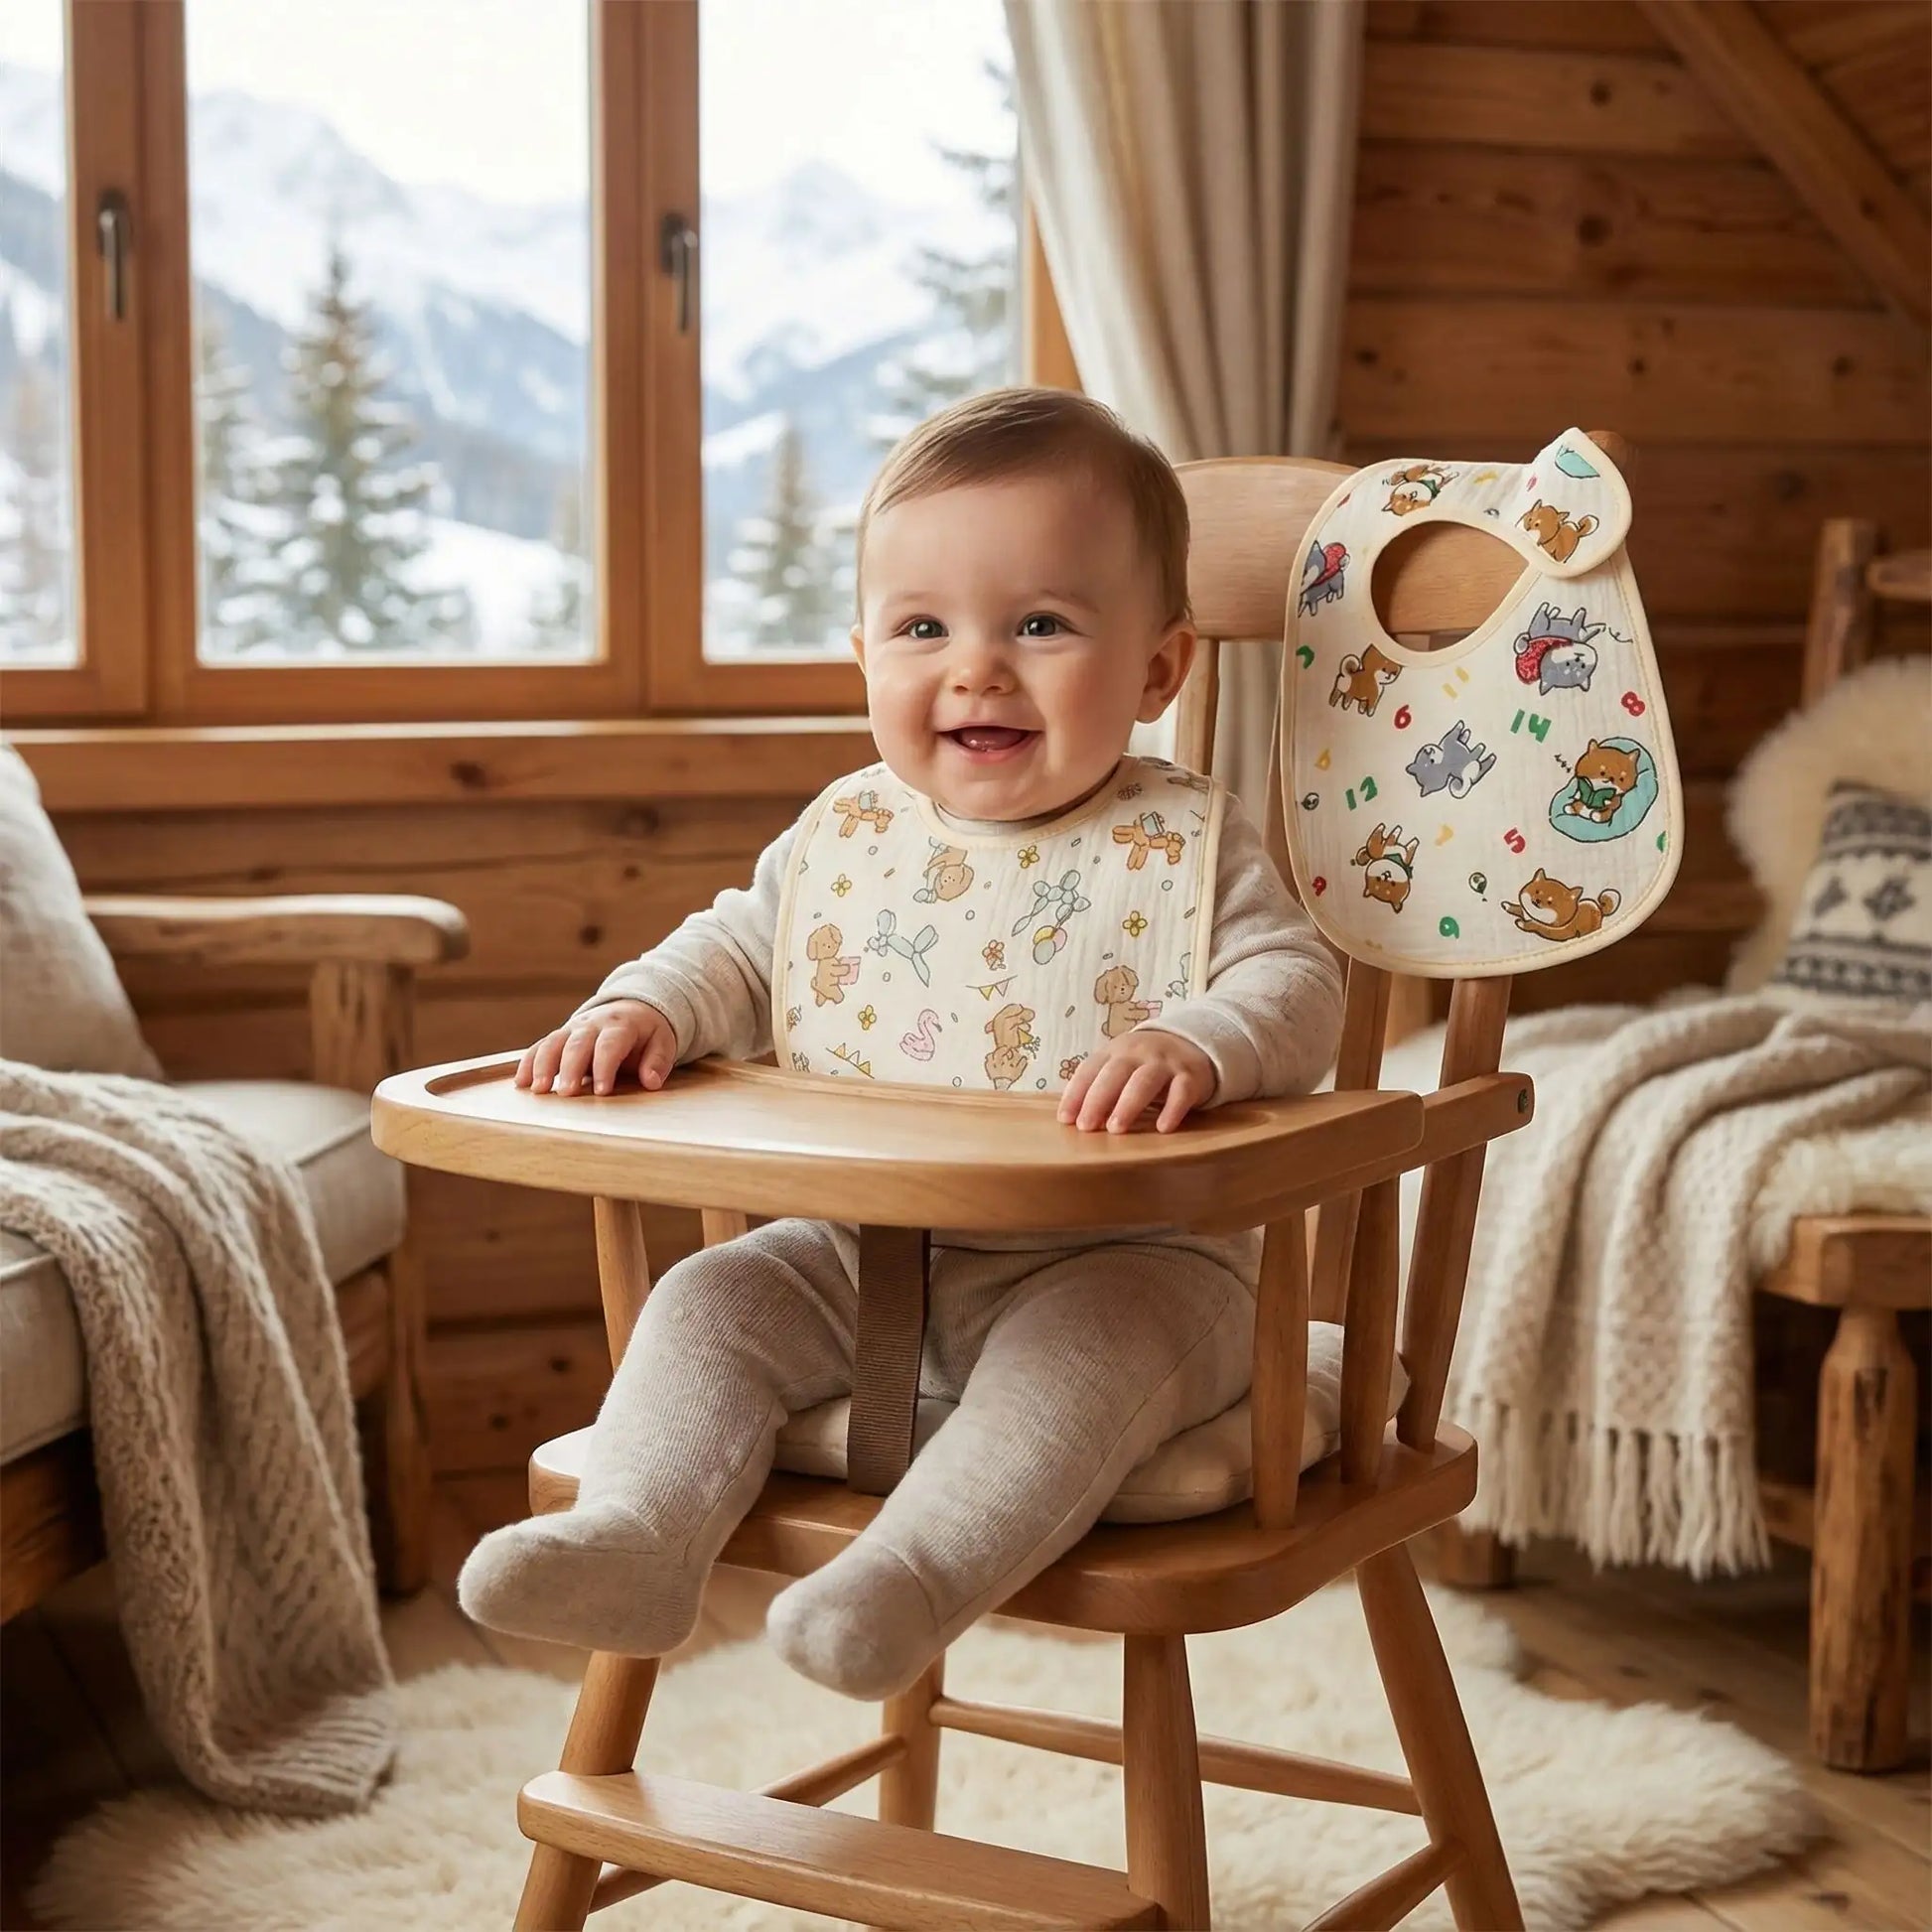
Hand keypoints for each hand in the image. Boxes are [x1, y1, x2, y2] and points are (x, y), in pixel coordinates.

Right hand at [516, 999, 676, 1096]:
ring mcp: (572, 1029)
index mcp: (620, 1024)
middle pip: (577, 1044)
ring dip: (543, 1065)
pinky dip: (528, 1063)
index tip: (601, 1091)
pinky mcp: (559, 1037)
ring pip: (552, 1043)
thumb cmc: (646, 1033)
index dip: (605, 1067)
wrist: (630, 1008)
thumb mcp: (662, 1042)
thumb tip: (652, 1081)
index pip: (610, 1045)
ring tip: (537, 1089)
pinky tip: (520, 1083)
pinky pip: (539, 1047)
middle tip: (566, 1093)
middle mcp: (592, 1024)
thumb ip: (658, 1061)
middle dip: (570, 1068)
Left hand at [1057, 1030, 1215, 1133]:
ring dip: (1128, 1105)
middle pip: (1115, 1074)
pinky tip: (1162, 1127)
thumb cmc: (1145, 1065)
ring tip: (1115, 1129)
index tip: (1065, 1119)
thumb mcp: (1121, 1068)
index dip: (1076, 1094)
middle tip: (1086, 1126)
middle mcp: (1139, 1053)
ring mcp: (1166, 1063)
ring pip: (1145, 1081)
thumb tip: (1074, 1120)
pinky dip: (1172, 1109)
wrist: (1192, 1045)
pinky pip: (1181, 1092)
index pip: (1090, 1070)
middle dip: (1098, 1100)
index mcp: (1116, 1050)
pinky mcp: (1190, 1076)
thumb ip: (1101, 1088)